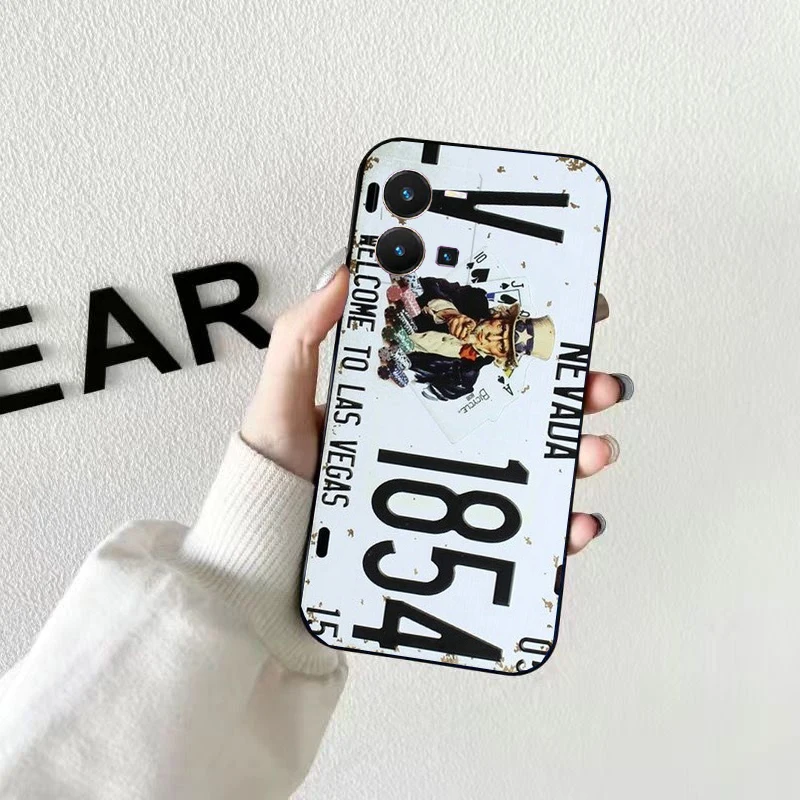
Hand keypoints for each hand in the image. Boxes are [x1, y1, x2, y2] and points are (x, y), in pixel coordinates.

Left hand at [242, 261, 628, 554]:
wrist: (267, 563)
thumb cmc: (272, 484)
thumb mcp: (281, 400)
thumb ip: (305, 336)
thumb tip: (345, 270)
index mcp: (408, 397)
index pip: (477, 353)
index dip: (527, 332)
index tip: (569, 312)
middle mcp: (439, 438)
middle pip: (523, 406)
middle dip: (573, 390)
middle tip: (597, 382)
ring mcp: (452, 487)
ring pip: (536, 463)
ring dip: (580, 451)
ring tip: (595, 450)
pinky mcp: (458, 539)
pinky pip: (522, 529)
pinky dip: (560, 524)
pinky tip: (576, 518)